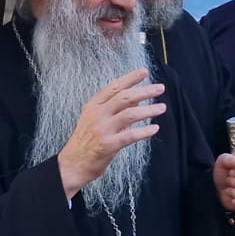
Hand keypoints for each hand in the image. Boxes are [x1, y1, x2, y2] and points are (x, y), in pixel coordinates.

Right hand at [56, 69, 165, 197]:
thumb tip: (137, 99)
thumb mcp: (94, 119)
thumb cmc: (85, 141)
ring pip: (130, 114)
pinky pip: (130, 136)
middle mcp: (97, 114)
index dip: (130, 78)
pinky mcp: (108, 145)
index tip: (144, 71)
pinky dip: (144, 131)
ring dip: (148, 110)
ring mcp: (102, 129)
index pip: (114, 87)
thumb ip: (114, 109)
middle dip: (144, 91)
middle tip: (160, 88)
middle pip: (125, 97)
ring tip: (162, 108)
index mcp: (93, 106)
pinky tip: (154, 129)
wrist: (72, 164)